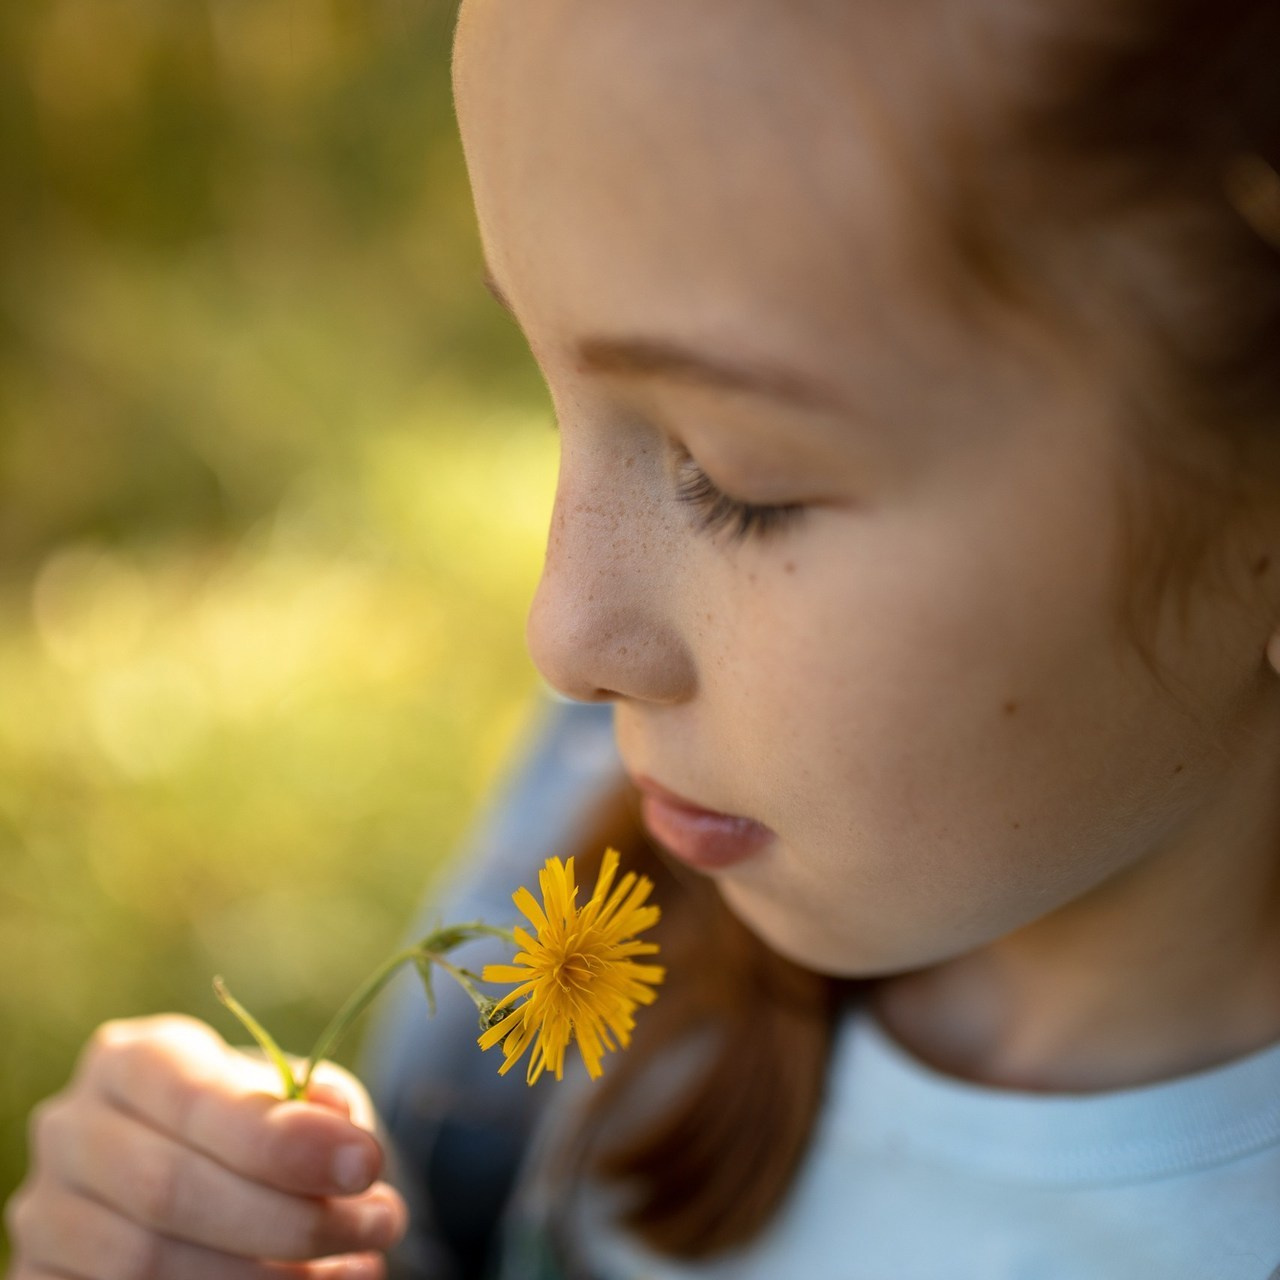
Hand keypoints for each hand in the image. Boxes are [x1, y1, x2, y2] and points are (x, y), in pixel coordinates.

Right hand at [5, 1014, 407, 1278]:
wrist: (195, 1164)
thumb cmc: (248, 1120)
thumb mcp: (288, 1091)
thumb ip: (315, 1101)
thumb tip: (338, 1118)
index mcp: (129, 1059)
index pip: (197, 1100)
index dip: (283, 1140)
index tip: (368, 1163)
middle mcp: (72, 1132)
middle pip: (171, 1191)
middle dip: (292, 1219)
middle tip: (383, 1224)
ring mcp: (46, 1216)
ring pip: (147, 1267)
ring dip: (270, 1278)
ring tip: (360, 1266)